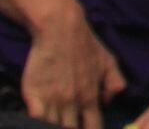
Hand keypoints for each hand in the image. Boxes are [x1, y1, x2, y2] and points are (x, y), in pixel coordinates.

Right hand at [21, 3, 126, 128]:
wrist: (60, 30)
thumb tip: (108, 102)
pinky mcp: (34, 95)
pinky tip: (38, 123)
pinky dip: (36, 123)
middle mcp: (72, 103)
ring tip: (55, 125)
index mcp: (91, 98)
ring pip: (52, 128)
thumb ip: (114, 83)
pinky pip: (35, 119)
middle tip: (71, 127)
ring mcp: (52, 100)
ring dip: (53, 128)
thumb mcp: (108, 62)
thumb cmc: (85, 46)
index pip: (93, 128)